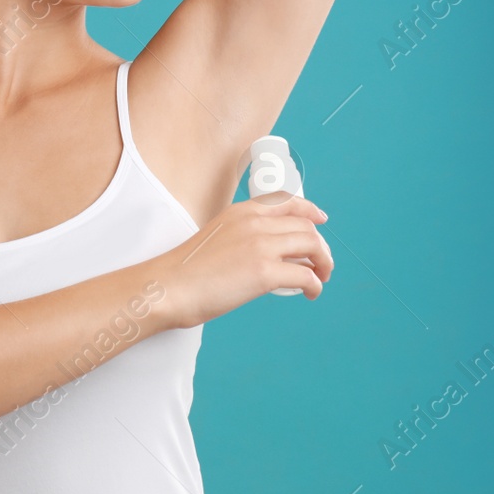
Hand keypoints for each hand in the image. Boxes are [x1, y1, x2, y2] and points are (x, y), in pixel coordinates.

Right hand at [150, 194, 334, 329]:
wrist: (170, 286)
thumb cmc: (187, 270)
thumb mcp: (217, 236)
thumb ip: (242, 236)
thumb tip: (270, 253)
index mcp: (242, 211)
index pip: (287, 201)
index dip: (310, 210)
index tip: (321, 219)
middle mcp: (254, 223)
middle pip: (305, 225)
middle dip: (320, 245)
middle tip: (321, 263)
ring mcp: (260, 246)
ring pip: (312, 245)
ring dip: (323, 262)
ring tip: (320, 277)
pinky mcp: (264, 272)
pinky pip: (305, 275)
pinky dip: (315, 284)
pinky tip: (310, 293)